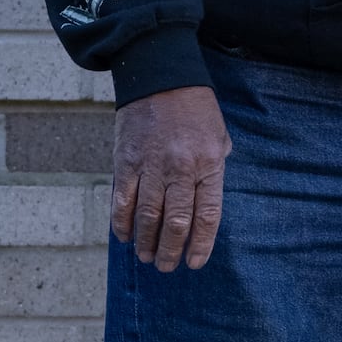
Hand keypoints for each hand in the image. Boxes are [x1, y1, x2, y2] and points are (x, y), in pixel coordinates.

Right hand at [111, 87, 229, 271]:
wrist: (160, 74)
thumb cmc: (194, 107)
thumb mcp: (219, 135)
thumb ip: (214, 168)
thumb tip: (206, 200)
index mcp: (209, 163)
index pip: (207, 215)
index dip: (201, 244)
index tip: (194, 263)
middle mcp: (181, 168)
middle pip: (176, 222)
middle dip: (171, 251)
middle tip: (167, 266)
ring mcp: (151, 165)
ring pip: (147, 217)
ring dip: (146, 242)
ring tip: (146, 257)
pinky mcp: (126, 161)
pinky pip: (122, 200)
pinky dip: (122, 222)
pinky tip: (124, 236)